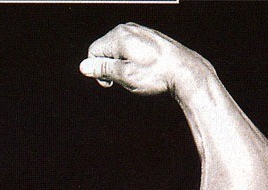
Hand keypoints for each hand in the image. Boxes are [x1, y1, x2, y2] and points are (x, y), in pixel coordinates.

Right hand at [79, 23, 212, 95]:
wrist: (184, 70)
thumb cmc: (155, 74)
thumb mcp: (124, 75)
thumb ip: (102, 68)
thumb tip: (84, 66)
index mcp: (118, 36)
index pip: (92, 53)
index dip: (97, 71)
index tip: (110, 83)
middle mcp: (127, 29)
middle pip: (103, 50)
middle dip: (108, 67)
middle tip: (124, 79)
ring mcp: (138, 31)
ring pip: (116, 51)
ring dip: (120, 66)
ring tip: (136, 74)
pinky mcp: (147, 37)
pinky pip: (129, 49)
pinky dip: (131, 61)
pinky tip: (143, 69)